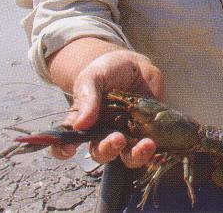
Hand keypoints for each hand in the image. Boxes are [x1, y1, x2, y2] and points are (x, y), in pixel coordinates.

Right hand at [51, 49, 164, 167]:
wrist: (135, 65)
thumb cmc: (107, 71)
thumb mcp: (93, 77)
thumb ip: (87, 97)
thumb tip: (81, 124)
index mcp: (84, 124)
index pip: (66, 145)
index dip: (64, 150)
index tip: (69, 150)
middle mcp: (104, 135)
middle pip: (102, 153)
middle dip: (108, 150)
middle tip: (117, 139)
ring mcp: (127, 136)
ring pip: (128, 157)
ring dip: (136, 156)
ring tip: (146, 144)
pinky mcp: (148, 133)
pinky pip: (151, 149)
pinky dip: (155, 152)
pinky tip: (159, 143)